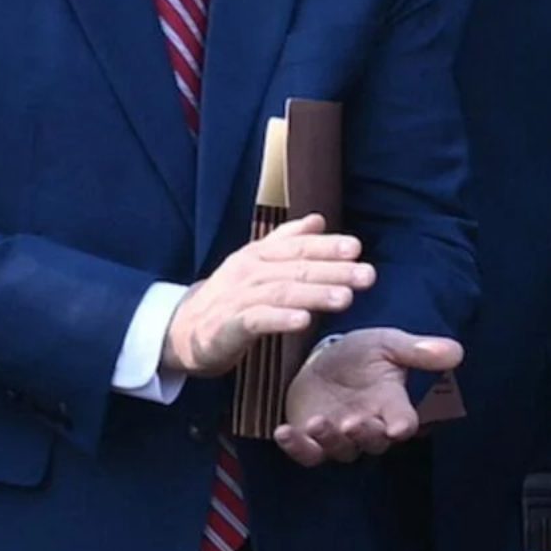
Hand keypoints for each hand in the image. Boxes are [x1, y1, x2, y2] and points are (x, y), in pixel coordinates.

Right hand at [160, 215, 371, 376]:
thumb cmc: (230, 295)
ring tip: (346, 298)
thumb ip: (288, 241)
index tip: (357, 248)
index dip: (327, 246)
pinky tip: (304, 321)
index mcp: (259, 254)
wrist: (184, 330)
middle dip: (334, 271)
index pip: (297, 246)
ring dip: (315, 294)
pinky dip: (280, 319)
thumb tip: (318, 220)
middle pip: (296, 269)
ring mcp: (237, 297)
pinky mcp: (227, 326)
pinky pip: (256, 320)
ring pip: (281, 292)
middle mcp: (249, 271)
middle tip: (367, 275)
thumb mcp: (257, 263)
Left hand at [275, 327, 465, 466]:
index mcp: (392, 405)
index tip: (399, 427)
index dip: (402, 426)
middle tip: (353, 422)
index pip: (404, 423)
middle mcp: (369, 426)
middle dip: (364, 434)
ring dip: (330, 439)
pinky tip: (283, 431)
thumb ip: (417, 350)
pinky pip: (305, 453)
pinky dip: (294, 446)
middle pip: (373, 442)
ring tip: (318, 422)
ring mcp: (339, 437)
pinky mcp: (310, 441)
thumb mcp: (387, 343)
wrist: (324, 359)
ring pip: (340, 450)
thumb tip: (457, 351)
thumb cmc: (362, 353)